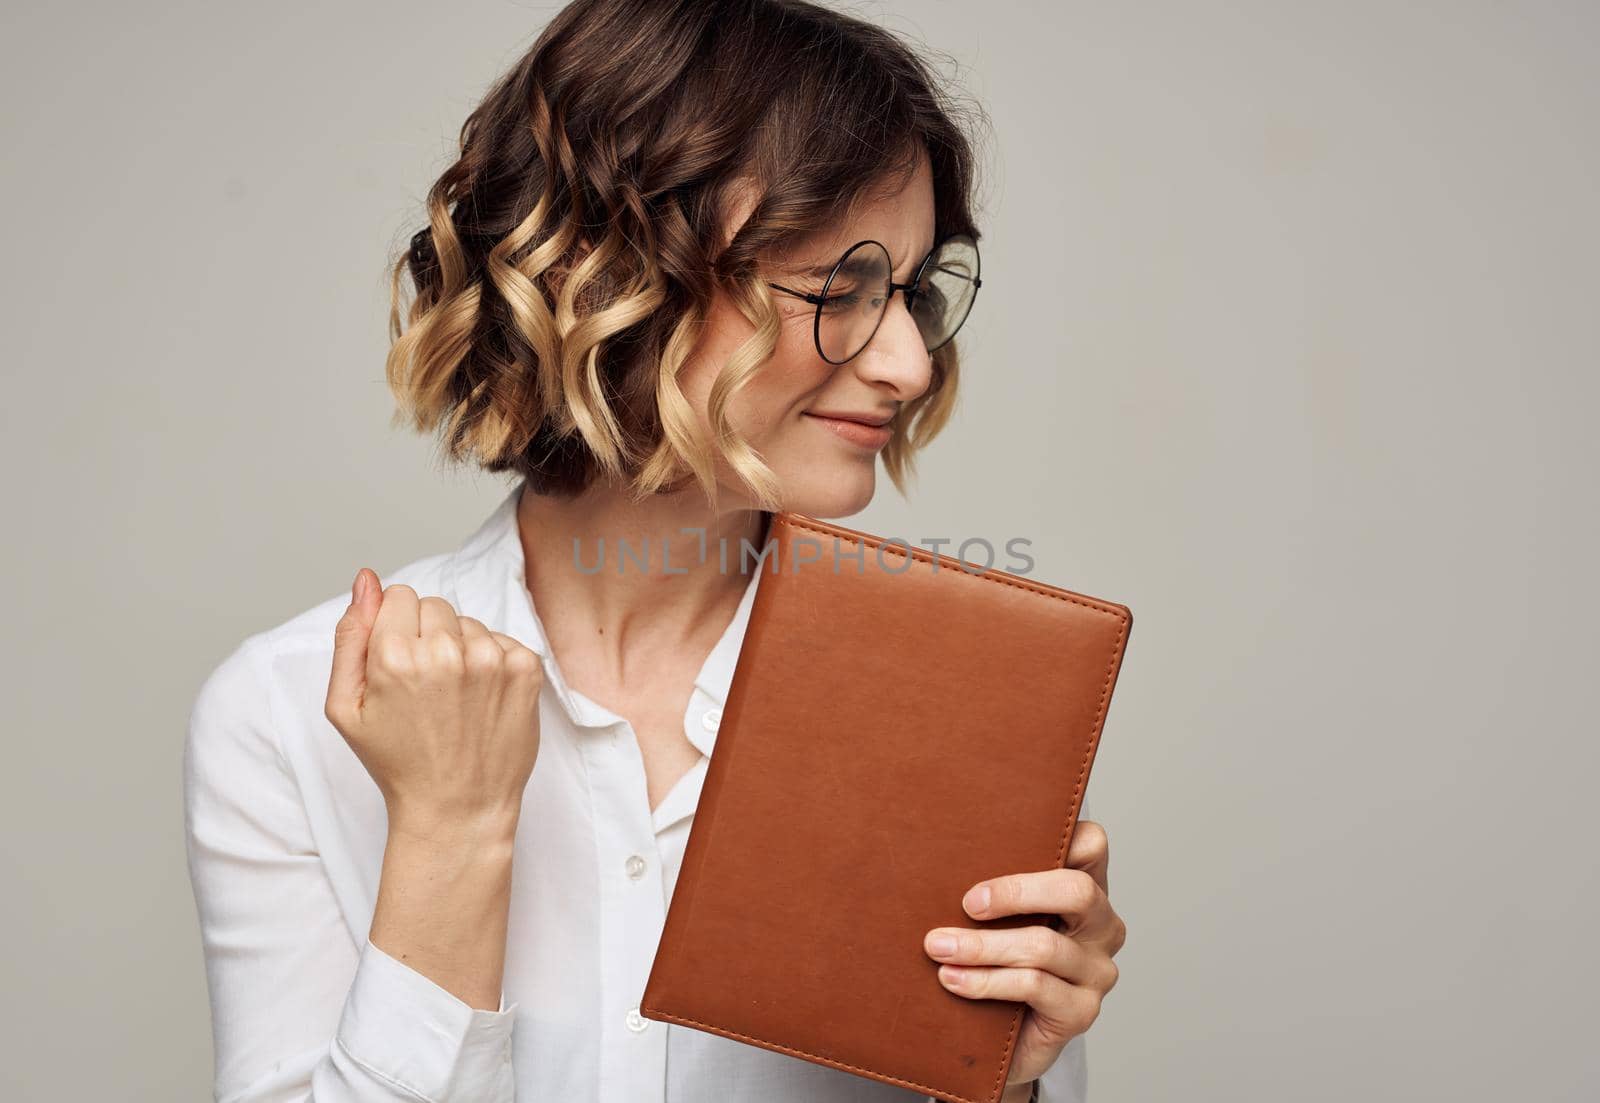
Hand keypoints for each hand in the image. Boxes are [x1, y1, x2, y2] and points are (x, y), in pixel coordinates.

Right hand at [324, 568, 543, 839]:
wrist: (457, 808)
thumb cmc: (398, 762)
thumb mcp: (346, 707)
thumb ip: (350, 635)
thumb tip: (366, 580)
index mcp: (395, 656)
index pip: (398, 597)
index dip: (395, 630)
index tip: (400, 666)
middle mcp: (447, 652)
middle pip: (435, 606)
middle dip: (427, 636)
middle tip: (426, 689)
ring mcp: (492, 659)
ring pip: (469, 622)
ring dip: (461, 650)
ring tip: (454, 700)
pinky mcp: (525, 668)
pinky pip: (502, 639)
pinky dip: (492, 663)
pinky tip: (480, 701)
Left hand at [922, 819, 1125, 1090]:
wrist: (998, 1042)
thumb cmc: (994, 963)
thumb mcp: (996, 918)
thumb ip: (992, 889)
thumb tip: (935, 855)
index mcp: (1086, 891)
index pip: (1092, 845)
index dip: (1065, 835)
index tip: (1009, 838)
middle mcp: (1102, 927)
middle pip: (1076, 891)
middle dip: (1015, 892)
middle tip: (966, 903)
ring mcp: (1096, 972)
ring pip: (1042, 945)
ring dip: (982, 946)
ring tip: (939, 947)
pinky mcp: (1081, 1011)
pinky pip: (1034, 987)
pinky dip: (986, 982)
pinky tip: (952, 980)